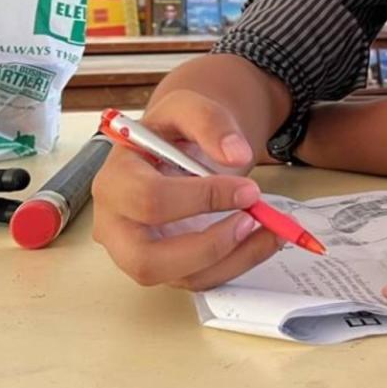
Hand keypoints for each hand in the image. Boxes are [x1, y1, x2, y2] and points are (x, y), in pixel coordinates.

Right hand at [91, 90, 282, 289]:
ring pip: (178, 278)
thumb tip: (237, 154)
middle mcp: (115, 225)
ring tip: (271, 232)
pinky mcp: (165, 265)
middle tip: (252, 219)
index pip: (150, 199)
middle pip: (147, 259)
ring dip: (232, 260)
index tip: (248, 189)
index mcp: (115, 180)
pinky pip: (199, 279)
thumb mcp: (188, 108)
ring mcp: (137, 251)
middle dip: (209, 245)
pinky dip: (236, 264)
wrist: (177, 145)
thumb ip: (210, 121)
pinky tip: (262, 240)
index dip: (203, 198)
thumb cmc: (174, 130)